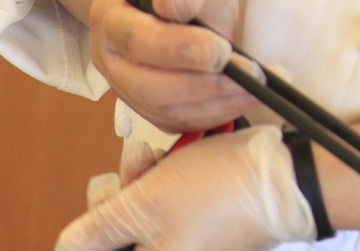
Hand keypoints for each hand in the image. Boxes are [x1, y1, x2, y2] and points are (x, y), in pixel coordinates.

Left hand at [54, 125, 316, 250]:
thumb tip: (67, 250)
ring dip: (133, 189)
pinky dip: (159, 186)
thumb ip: (97, 231)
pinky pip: (168, 213)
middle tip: (113, 187)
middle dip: (107, 215)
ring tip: (141, 161)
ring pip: (141, 225)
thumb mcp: (140, 206)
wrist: (288, 175)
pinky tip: (159, 160)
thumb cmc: (217, 196)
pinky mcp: (207, 229)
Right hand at [87, 0, 255, 131]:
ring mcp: (126, 90)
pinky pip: (176, 123)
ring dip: (213, 104)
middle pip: (146, 87)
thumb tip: (178, 8)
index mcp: (111, 20)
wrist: (161, 10)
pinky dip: (212, 115)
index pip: (137, 41)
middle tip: (247, 76)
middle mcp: (112, 62)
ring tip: (254, 90)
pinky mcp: (147, 110)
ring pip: (162, 111)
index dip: (179, 50)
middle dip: (201, 85)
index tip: (221, 50)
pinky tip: (241, 101)